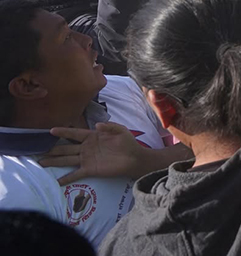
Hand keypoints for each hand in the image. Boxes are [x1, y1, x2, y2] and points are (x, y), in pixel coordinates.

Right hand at [40, 123, 156, 185]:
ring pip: (67, 160)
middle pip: (67, 148)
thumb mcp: (121, 130)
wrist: (134, 158)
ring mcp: (87, 159)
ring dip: (54, 161)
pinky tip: (56, 181)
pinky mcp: (90, 170)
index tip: (51, 130)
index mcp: (92, 136)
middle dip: (53, 149)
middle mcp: (86, 148)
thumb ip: (110, 126)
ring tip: (41, 162)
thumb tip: (97, 125)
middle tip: (39, 150)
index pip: (75, 133)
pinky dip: (66, 178)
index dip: (64, 132)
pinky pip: (76, 174)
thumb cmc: (127, 142)